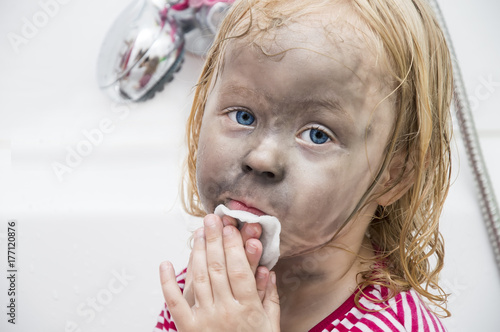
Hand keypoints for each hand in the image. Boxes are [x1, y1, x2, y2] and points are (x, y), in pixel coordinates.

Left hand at [160, 214, 279, 331]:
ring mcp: (204, 319)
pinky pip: (174, 302)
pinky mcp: (187, 328)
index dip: (234, 246)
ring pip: (198, 278)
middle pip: (217, 268)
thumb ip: (270, 299)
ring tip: (198, 233)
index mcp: (247, 310)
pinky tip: (165, 263)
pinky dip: (167, 282)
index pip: (239, 270)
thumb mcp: (271, 327)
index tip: (232, 227)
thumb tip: (268, 271)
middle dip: (214, 240)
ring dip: (196, 252)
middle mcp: (224, 312)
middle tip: (212, 219)